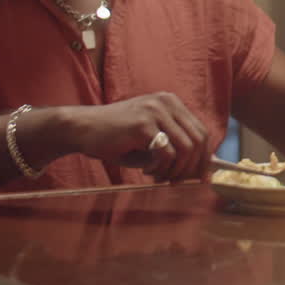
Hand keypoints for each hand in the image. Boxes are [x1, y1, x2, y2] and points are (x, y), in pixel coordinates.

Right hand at [67, 92, 208, 182]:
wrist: (81, 129)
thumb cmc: (116, 138)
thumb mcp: (151, 139)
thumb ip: (175, 148)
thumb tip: (201, 170)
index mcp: (171, 103)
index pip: (201, 132)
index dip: (204, 157)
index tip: (199, 178)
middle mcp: (167, 103)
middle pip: (198, 140)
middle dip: (192, 167)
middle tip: (177, 181)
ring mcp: (155, 111)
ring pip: (186, 148)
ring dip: (175, 170)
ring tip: (158, 176)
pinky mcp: (143, 124)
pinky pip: (166, 153)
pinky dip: (160, 168)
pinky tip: (147, 171)